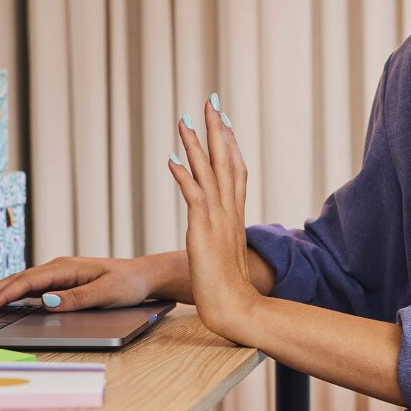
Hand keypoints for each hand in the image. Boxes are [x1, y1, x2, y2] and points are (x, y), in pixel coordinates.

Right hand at [0, 256, 152, 312]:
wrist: (142, 276)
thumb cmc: (127, 284)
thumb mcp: (106, 293)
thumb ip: (77, 298)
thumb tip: (46, 301)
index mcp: (65, 267)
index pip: (27, 282)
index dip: (2, 295)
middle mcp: (57, 267)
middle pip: (16, 280)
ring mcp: (56, 274)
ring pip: (19, 283)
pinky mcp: (59, 282)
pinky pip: (28, 288)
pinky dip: (9, 295)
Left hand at [167, 94, 261, 343]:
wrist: (237, 309)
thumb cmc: (230, 288)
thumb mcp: (226, 253)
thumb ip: (222, 234)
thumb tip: (213, 225)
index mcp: (236, 215)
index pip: (236, 170)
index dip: (230, 143)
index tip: (224, 119)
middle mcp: (230, 211)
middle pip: (226, 161)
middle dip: (218, 129)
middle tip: (211, 101)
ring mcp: (218, 219)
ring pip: (209, 172)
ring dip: (197, 143)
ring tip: (186, 119)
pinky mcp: (204, 231)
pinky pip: (194, 197)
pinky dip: (184, 176)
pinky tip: (173, 159)